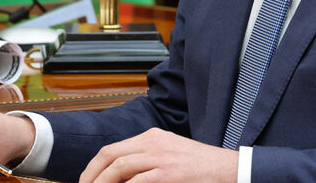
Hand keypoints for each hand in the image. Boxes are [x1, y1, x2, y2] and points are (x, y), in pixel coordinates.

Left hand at [79, 128, 237, 182]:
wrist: (229, 170)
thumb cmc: (201, 167)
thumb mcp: (170, 155)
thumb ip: (146, 161)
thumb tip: (122, 177)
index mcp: (152, 137)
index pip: (112, 149)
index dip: (93, 167)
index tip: (86, 181)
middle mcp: (153, 142)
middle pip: (110, 155)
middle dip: (91, 175)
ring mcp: (161, 157)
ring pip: (119, 167)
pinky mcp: (170, 173)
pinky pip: (138, 181)